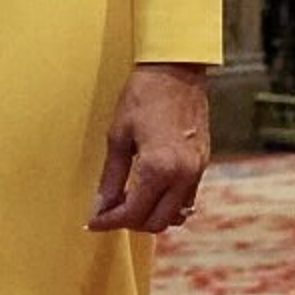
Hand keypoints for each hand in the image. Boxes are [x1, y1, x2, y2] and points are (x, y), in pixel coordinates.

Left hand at [87, 63, 209, 233]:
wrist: (175, 71)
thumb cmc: (142, 96)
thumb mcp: (118, 135)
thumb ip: (111, 175)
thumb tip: (100, 205)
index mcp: (158, 169)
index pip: (133, 212)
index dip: (109, 221)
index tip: (92, 222)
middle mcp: (182, 177)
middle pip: (156, 222)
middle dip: (129, 222)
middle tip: (107, 211)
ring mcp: (196, 172)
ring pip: (175, 216)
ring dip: (150, 216)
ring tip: (127, 202)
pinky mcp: (202, 165)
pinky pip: (186, 200)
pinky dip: (167, 205)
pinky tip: (149, 192)